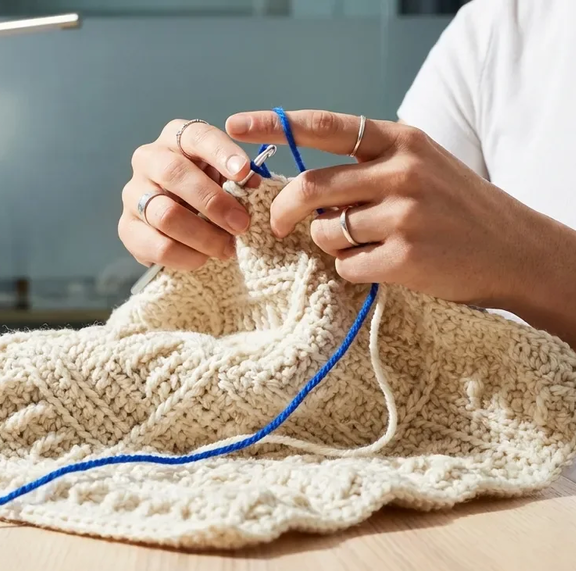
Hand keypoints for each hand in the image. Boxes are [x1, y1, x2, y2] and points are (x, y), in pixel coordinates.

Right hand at [119, 119, 258, 269]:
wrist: (179, 225)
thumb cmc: (208, 192)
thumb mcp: (225, 178)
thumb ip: (238, 179)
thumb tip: (251, 184)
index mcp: (176, 138)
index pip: (196, 136)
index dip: (220, 152)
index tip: (244, 172)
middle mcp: (148, 159)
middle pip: (174, 174)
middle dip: (213, 202)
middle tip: (241, 224)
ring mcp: (133, 194)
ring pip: (166, 214)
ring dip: (203, 235)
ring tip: (226, 248)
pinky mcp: (127, 228)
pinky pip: (158, 246)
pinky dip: (187, 256)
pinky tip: (203, 259)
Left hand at [225, 109, 550, 308]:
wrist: (512, 249)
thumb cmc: (455, 207)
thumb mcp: (419, 165)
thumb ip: (365, 166)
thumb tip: (302, 187)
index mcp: (399, 141)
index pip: (324, 126)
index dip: (275, 125)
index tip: (234, 125)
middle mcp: (401, 171)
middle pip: (309, 188)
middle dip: (282, 210)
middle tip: (277, 225)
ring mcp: (404, 214)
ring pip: (326, 232)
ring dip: (331, 243)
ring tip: (365, 244)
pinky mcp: (405, 256)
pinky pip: (346, 266)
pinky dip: (354, 269)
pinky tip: (384, 264)